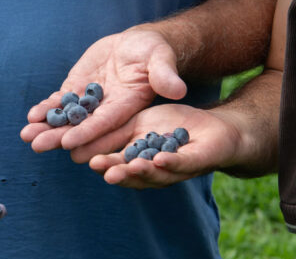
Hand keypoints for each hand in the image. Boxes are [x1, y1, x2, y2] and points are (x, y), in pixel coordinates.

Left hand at [20, 25, 187, 159]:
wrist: (137, 44)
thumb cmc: (153, 51)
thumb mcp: (160, 59)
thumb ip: (165, 75)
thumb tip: (178, 90)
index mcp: (128, 106)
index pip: (105, 124)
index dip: (87, 133)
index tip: (68, 143)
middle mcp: (107, 109)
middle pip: (81, 127)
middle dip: (58, 136)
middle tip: (36, 146)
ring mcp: (91, 101)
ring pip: (66, 117)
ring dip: (47, 127)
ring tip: (26, 136)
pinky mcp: (78, 89)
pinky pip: (61, 102)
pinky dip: (46, 109)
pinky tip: (31, 117)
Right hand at [87, 103, 240, 188]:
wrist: (214, 126)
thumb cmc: (173, 125)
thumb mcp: (139, 122)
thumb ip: (116, 130)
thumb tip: (81, 129)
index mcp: (138, 157)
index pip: (115, 162)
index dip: (101, 162)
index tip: (83, 160)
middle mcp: (155, 168)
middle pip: (133, 173)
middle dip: (120, 173)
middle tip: (106, 173)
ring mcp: (176, 166)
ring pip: (157, 173)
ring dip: (142, 172)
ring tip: (130, 167)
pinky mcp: (199, 160)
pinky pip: (184, 163)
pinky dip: (172, 163)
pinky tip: (160, 159)